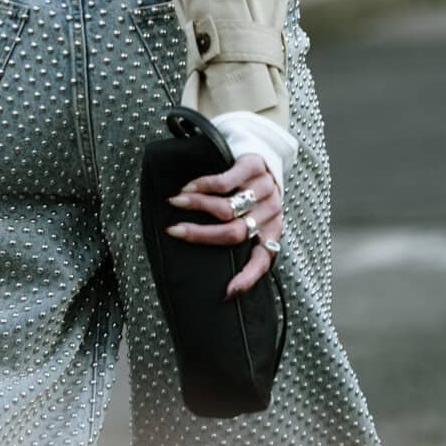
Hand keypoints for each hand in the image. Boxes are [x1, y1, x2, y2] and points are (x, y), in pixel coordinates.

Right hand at [166, 154, 283, 297]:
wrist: (266, 153)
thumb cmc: (252, 194)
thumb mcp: (254, 218)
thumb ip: (239, 237)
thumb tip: (211, 271)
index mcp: (271, 231)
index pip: (263, 260)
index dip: (247, 277)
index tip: (227, 292)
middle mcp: (270, 212)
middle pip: (234, 233)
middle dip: (200, 235)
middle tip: (174, 231)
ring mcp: (264, 188)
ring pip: (227, 207)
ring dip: (197, 206)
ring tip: (176, 203)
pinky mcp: (254, 165)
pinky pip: (224, 181)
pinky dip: (201, 186)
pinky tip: (187, 188)